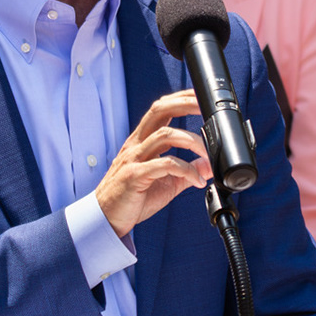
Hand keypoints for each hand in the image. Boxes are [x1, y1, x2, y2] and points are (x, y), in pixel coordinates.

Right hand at [94, 91, 212, 238]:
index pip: (161, 109)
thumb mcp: (166, 182)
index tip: (200, 97)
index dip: (180, 98)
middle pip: (159, 110)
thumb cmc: (132, 198)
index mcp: (142, 141)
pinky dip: (186, 170)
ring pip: (164, 134)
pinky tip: (197, 180)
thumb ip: (187, 171)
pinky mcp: (135, 175)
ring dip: (192, 141)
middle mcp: (136, 144)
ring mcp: (134, 158)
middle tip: (207, 110)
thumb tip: (209, 165)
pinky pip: (165, 164)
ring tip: (208, 156)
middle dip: (185, 104)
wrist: (107, 218)